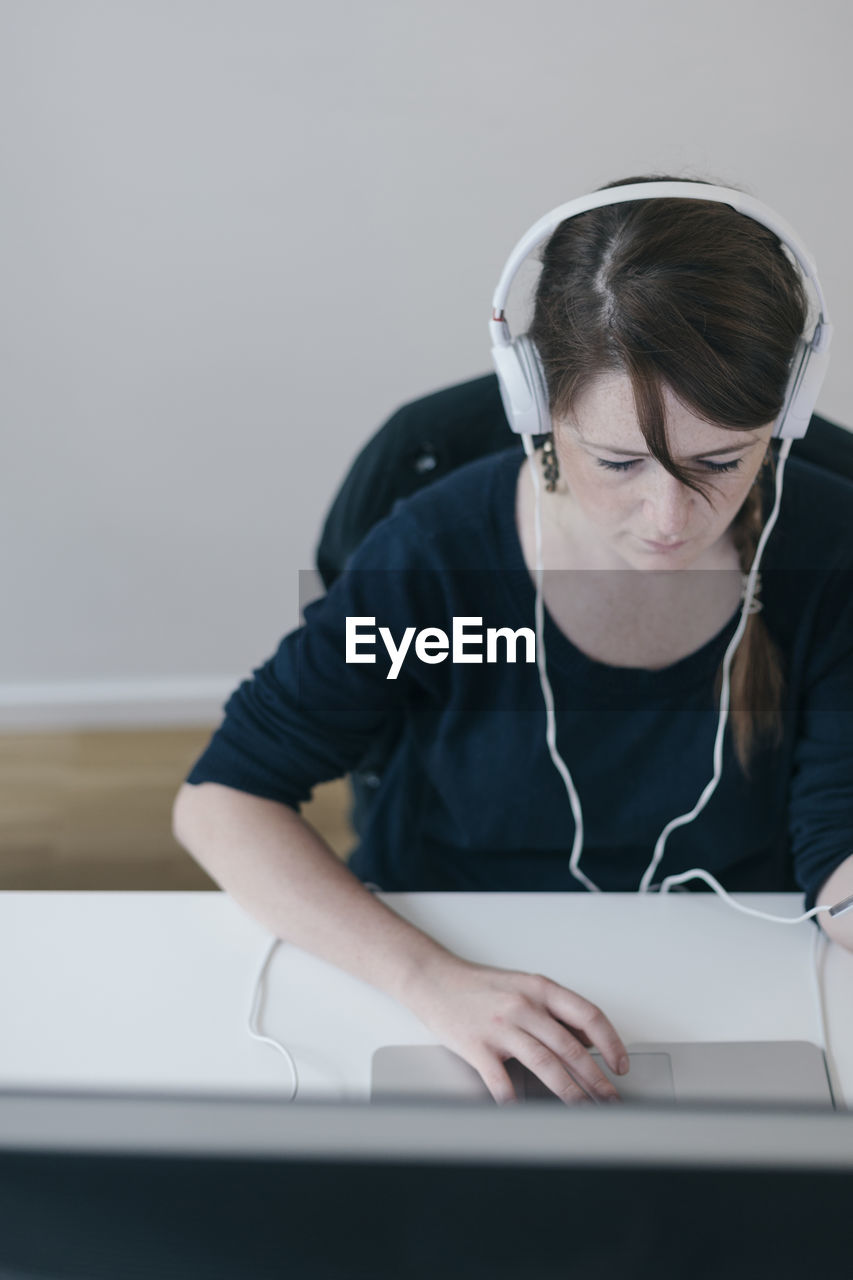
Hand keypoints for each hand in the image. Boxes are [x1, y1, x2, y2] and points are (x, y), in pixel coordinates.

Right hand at [404, 955, 628, 1104]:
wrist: (434, 980)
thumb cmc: (480, 986)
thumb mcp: (525, 986)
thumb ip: (556, 1011)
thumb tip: (590, 1040)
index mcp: (540, 988)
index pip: (588, 1015)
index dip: (611, 1043)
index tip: (620, 1065)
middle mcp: (524, 1006)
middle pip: (570, 1047)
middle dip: (597, 1079)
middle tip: (610, 1099)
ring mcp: (500, 1026)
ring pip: (545, 1064)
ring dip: (570, 1092)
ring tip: (583, 1110)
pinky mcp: (477, 1046)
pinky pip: (501, 1081)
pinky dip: (514, 1101)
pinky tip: (523, 1113)